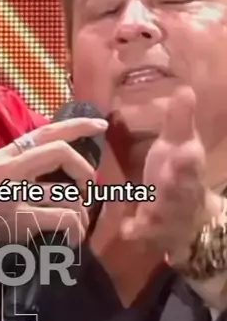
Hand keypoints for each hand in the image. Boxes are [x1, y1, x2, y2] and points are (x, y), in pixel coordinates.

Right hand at [0, 115, 107, 266]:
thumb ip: (21, 168)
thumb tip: (66, 158)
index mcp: (2, 157)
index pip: (44, 131)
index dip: (77, 126)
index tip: (100, 125)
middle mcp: (6, 169)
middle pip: (60, 152)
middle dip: (84, 171)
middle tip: (88, 190)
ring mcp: (12, 195)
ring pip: (67, 193)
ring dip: (80, 213)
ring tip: (75, 226)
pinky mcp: (20, 221)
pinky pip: (65, 218)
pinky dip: (75, 230)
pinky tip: (71, 241)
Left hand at [121, 87, 219, 264]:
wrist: (194, 217)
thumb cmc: (179, 171)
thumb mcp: (180, 144)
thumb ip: (179, 119)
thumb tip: (185, 87)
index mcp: (187, 167)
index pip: (190, 163)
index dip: (186, 161)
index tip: (182, 153)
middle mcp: (181, 192)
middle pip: (178, 191)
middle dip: (173, 186)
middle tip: (164, 179)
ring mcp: (169, 214)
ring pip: (163, 214)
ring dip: (154, 212)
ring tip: (144, 209)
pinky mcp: (154, 232)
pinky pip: (143, 233)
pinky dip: (136, 231)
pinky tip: (126, 228)